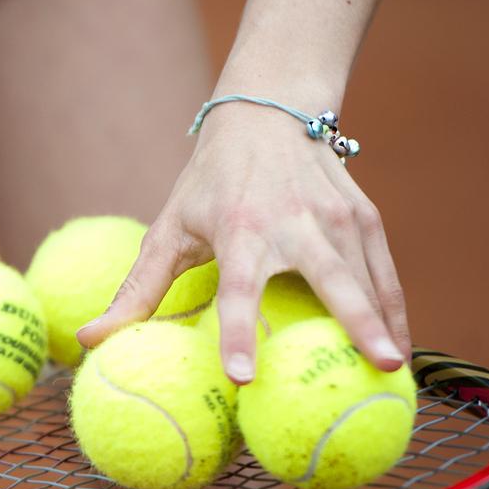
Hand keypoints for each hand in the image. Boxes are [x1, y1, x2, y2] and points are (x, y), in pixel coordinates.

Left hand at [77, 100, 409, 383]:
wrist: (268, 112)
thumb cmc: (210, 182)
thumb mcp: (168, 229)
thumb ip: (136, 289)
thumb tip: (88, 341)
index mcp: (240, 228)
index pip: (238, 289)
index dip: (237, 332)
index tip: (242, 376)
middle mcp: (295, 222)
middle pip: (332, 279)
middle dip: (358, 321)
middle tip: (380, 366)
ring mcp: (338, 218)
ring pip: (369, 278)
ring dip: (386, 326)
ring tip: (397, 376)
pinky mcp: (365, 217)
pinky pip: (385, 275)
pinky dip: (396, 312)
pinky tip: (400, 350)